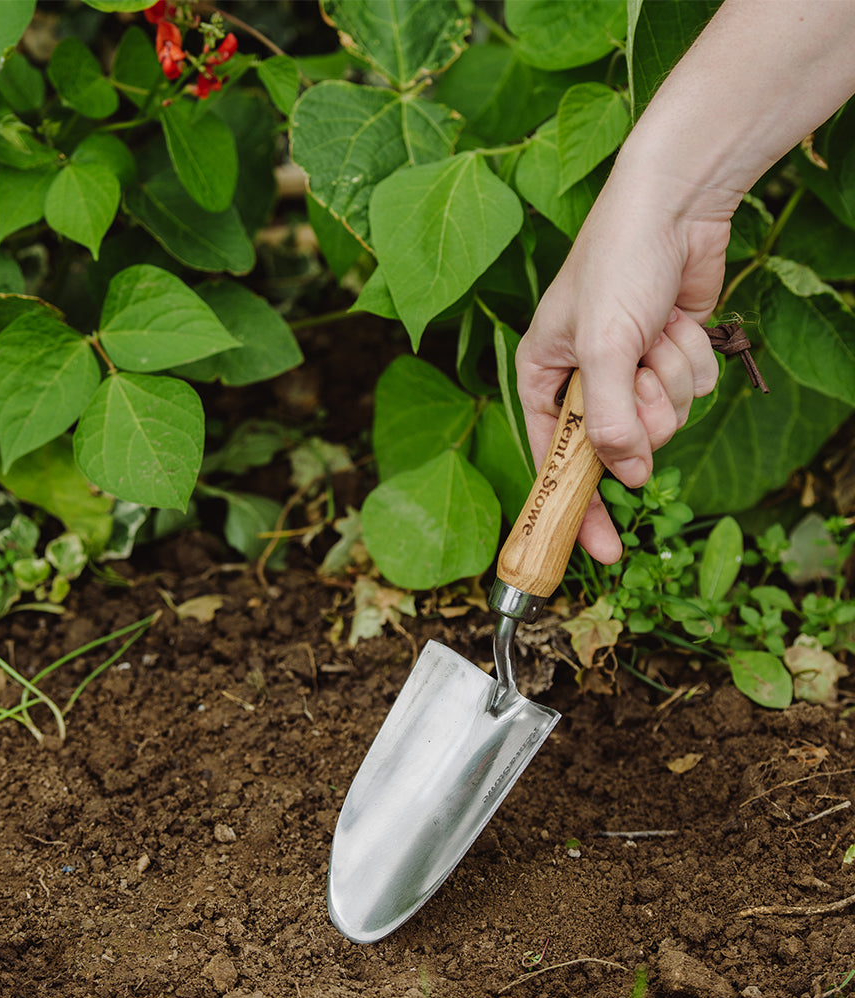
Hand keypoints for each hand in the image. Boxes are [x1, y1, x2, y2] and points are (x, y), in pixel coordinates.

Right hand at [515, 166, 724, 562]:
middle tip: (642, 378)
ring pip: (664, 419)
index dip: (577, 507)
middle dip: (642, 415)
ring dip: (671, 378)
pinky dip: (694, 358)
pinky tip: (680, 320)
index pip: (554, 460)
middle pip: (619, 445)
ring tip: (660, 332)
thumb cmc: (616, 262)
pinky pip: (692, 389)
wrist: (675, 202)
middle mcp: (585, 379)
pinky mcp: (671, 356)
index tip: (602, 552)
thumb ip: (607, 418)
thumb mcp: (601, 346)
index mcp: (544, 377)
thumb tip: (628, 477)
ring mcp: (632, 369)